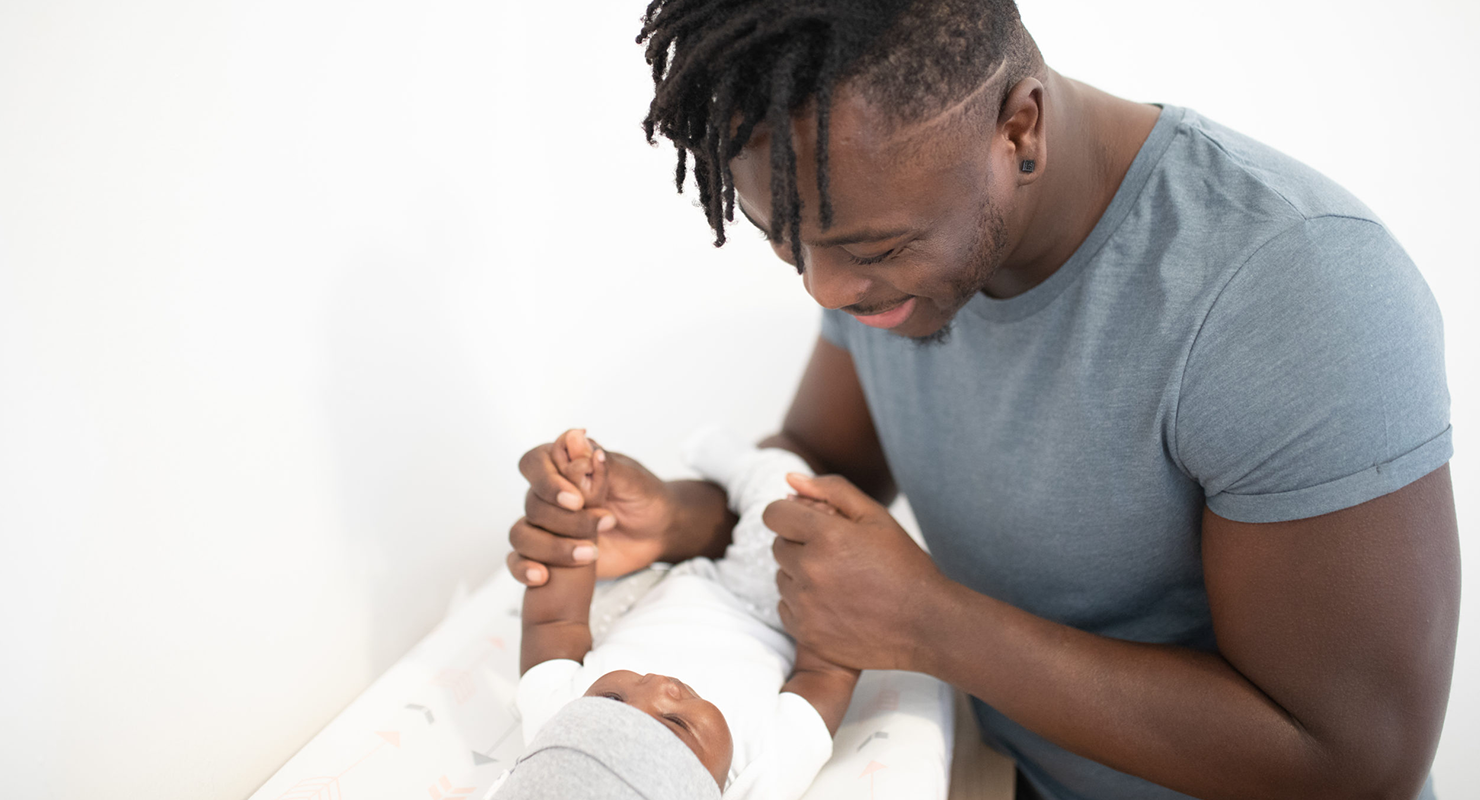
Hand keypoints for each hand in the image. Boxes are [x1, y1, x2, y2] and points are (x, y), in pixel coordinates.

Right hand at [508, 429, 677, 584]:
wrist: (659, 533)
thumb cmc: (646, 498)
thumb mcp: (632, 480)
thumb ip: (601, 465)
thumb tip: (576, 439)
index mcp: (565, 466)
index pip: (534, 463)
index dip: (548, 481)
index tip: (576, 500)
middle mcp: (549, 494)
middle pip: (532, 503)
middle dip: (566, 519)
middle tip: (604, 523)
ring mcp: (547, 525)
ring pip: (522, 533)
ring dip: (552, 546)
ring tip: (589, 553)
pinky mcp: (548, 554)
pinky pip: (518, 561)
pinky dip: (523, 568)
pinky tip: (541, 575)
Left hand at [765, 473, 948, 671]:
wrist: (925, 624)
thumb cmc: (903, 566)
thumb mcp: (876, 517)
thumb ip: (832, 491)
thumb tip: (789, 479)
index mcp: (827, 536)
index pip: (774, 514)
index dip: (790, 514)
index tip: (806, 524)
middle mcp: (810, 570)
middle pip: (779, 546)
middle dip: (801, 545)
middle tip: (837, 556)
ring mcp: (806, 605)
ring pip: (781, 578)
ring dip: (800, 576)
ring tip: (839, 582)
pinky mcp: (806, 634)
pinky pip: (785, 608)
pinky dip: (802, 605)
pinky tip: (833, 604)